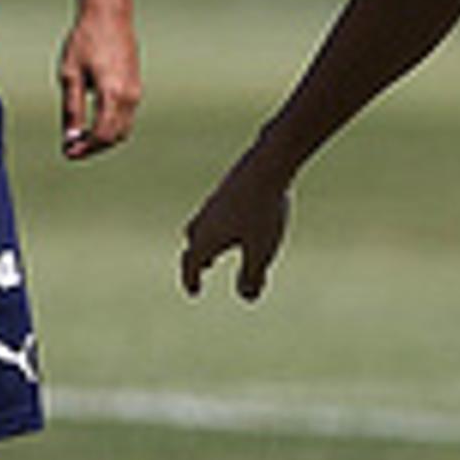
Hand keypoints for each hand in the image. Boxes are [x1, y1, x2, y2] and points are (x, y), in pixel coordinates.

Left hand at [58, 6, 140, 160]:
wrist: (109, 14)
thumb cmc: (85, 40)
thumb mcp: (70, 75)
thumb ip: (72, 109)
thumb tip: (71, 138)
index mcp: (112, 94)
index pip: (102, 135)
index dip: (85, 149)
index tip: (67, 152)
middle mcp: (129, 96)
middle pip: (115, 137)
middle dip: (94, 147)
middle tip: (72, 148)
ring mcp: (136, 91)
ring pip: (123, 128)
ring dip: (103, 137)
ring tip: (80, 137)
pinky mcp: (136, 85)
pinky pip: (126, 115)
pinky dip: (111, 125)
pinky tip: (92, 120)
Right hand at [180, 158, 291, 300]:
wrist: (268, 163)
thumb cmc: (263, 210)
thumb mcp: (261, 250)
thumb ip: (252, 275)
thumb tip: (247, 295)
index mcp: (207, 237)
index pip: (191, 263)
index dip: (191, 280)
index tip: (194, 292)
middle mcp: (206, 219)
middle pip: (194, 243)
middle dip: (196, 259)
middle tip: (202, 270)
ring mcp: (216, 200)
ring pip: (204, 225)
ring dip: (206, 242)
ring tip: (215, 251)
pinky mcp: (230, 187)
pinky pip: (217, 212)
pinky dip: (219, 226)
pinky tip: (236, 223)